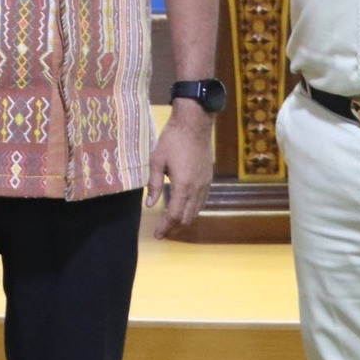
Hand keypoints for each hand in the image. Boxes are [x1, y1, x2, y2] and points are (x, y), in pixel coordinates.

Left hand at [147, 101, 213, 238]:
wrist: (195, 124)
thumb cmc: (173, 139)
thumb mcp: (157, 160)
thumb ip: (154, 184)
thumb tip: (150, 204)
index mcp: (183, 186)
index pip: (173, 215)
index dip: (165, 227)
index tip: (157, 235)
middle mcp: (197, 189)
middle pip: (187, 218)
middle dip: (174, 228)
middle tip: (163, 232)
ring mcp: (205, 184)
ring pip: (197, 211)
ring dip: (184, 220)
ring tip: (172, 224)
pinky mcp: (209, 178)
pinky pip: (202, 201)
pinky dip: (193, 210)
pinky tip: (185, 208)